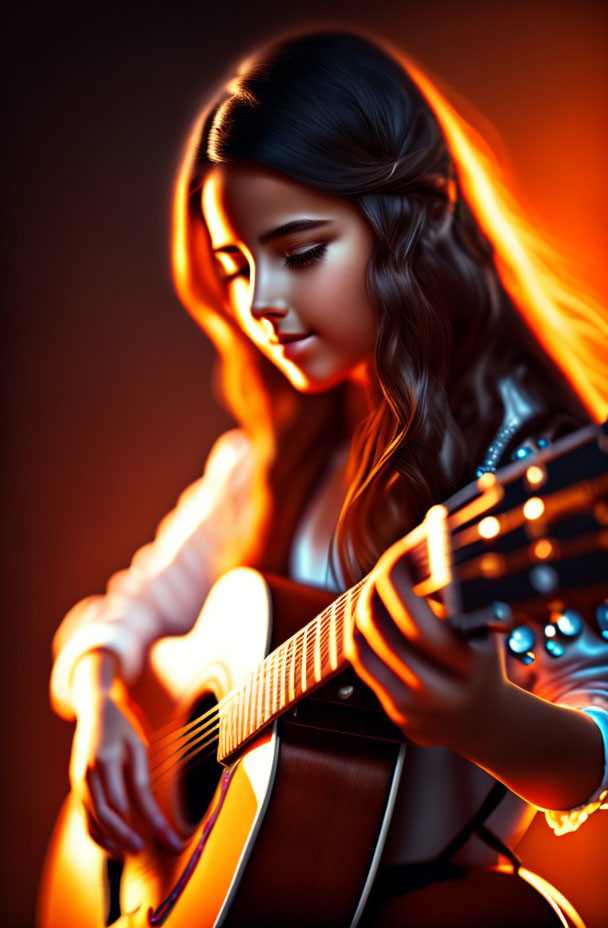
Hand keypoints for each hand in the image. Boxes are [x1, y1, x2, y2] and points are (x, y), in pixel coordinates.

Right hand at [69, 662, 182, 856]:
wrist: (93, 710)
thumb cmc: (122, 728)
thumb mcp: (139, 747)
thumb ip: (141, 780)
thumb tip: (151, 816)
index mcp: (107, 760)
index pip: (130, 801)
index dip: (151, 825)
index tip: (169, 842)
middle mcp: (87, 774)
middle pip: (105, 816)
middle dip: (125, 838)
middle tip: (142, 851)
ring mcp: (78, 782)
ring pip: (92, 821)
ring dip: (110, 841)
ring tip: (130, 852)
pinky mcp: (75, 787)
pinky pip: (85, 817)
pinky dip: (98, 834)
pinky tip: (114, 843)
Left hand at [345, 539, 507, 753]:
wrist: (489, 725)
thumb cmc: (483, 660)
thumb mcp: (486, 629)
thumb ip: (460, 595)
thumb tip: (431, 534)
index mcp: (470, 662)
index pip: (420, 616)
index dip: (403, 575)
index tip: (404, 548)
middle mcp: (443, 688)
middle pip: (383, 627)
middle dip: (380, 585)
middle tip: (387, 563)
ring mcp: (417, 705)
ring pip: (366, 644)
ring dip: (364, 605)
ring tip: (377, 585)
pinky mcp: (398, 713)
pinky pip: (363, 663)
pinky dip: (359, 631)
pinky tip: (368, 613)